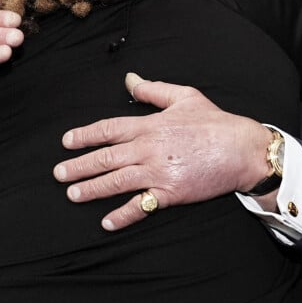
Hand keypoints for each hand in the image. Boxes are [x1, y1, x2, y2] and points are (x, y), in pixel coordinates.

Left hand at [53, 73, 272, 229]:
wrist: (242, 150)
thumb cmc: (215, 122)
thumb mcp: (184, 96)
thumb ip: (152, 90)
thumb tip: (129, 80)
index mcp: (150, 126)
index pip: (108, 130)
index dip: (84, 135)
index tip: (67, 142)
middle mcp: (148, 149)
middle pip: (105, 158)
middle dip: (79, 166)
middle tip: (59, 174)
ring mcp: (158, 173)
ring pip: (116, 181)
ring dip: (92, 189)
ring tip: (72, 194)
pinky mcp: (170, 194)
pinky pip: (140, 206)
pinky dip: (122, 215)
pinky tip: (106, 221)